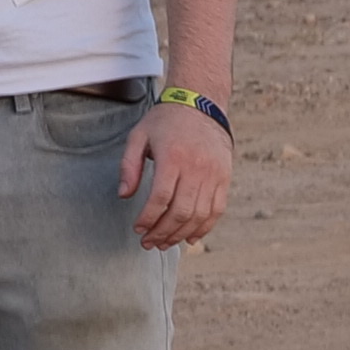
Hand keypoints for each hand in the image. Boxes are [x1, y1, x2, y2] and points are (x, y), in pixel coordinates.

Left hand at [118, 99, 230, 250]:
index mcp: (173, 157)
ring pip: (200, 214)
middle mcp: (197, 168)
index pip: (161, 197)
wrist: (201, 105)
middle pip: (181, 211)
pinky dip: (204, 227)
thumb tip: (124, 195)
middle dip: (163, 232)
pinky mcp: (225, 178)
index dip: (149, 218)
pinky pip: (217, 210)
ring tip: (165, 244)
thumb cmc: (165, 122)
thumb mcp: (138, 136)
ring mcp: (214, 175)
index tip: (138, 228)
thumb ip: (129, 166)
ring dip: (181, 234)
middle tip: (149, 243)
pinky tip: (189, 238)